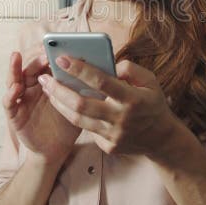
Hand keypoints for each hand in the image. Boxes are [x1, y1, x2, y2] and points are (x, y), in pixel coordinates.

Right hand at [3, 50, 80, 163]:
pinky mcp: (14, 113)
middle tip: (43, 50)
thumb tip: (112, 68)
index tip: (57, 43)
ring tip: (17, 57)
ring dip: (15, 67)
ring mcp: (21, 98)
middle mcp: (31, 85)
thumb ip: (85, 84)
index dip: (48, 50)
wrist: (57, 149)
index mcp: (47, 79)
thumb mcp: (78, 100)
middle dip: (34, 56)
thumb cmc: (69, 122)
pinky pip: (9, 102)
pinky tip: (16, 88)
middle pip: (28, 65)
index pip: (43, 58)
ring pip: (14, 78)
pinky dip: (10, 93)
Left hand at [39, 56, 179, 156]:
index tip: (61, 58)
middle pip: (81, 105)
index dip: (79, 70)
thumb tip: (108, 63)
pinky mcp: (108, 147)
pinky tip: (67, 106)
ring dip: (59, 104)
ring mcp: (114, 135)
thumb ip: (129, 69)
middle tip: (44, 78)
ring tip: (48, 90)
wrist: (161, 138)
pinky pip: (87, 130)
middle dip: (59, 90)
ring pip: (78, 120)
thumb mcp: (149, 80)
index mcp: (132, 99)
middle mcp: (121, 119)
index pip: (101, 82)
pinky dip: (76, 117)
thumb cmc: (152, 102)